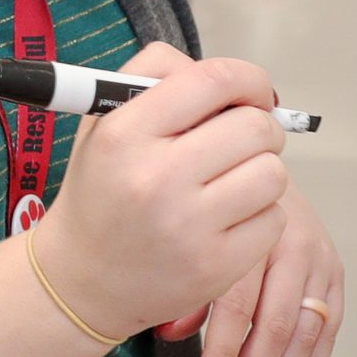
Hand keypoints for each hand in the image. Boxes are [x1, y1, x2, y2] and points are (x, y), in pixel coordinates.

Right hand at [34, 41, 289, 339]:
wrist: (82, 280)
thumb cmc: (104, 191)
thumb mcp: (105, 121)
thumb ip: (158, 77)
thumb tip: (236, 81)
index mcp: (124, 134)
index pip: (214, 81)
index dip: (250, 80)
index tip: (254, 94)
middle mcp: (155, 179)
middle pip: (255, 127)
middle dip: (261, 129)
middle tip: (244, 143)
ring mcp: (187, 227)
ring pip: (273, 174)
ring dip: (263, 173)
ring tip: (234, 183)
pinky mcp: (215, 267)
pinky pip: (274, 219)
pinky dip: (261, 216)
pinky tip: (230, 221)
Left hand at [199, 176, 341, 356]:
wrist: (252, 165)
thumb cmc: (213, 205)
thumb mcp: (190, 236)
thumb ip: (184, 287)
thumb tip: (170, 334)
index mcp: (248, 232)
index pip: (237, 309)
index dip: (223, 356)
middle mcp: (290, 243)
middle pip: (275, 325)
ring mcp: (318, 258)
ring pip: (305, 333)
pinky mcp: (334, 271)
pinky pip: (329, 329)